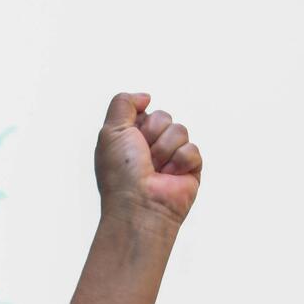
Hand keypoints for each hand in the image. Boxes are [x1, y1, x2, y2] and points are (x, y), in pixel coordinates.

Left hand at [94, 93, 201, 230]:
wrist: (139, 206)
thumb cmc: (121, 173)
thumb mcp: (111, 130)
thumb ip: (123, 103)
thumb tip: (146, 97)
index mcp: (132, 139)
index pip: (146, 112)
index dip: (139, 122)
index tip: (130, 140)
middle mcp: (151, 148)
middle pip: (164, 117)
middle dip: (153, 134)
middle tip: (144, 157)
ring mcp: (172, 158)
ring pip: (180, 130)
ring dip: (165, 150)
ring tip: (156, 170)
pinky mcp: (190, 170)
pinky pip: (193, 149)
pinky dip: (181, 162)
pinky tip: (171, 177)